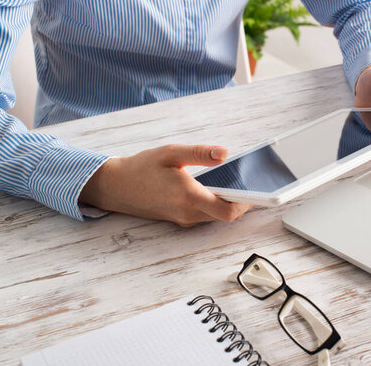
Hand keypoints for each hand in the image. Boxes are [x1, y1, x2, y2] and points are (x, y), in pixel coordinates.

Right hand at [79, 145, 252, 226]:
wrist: (115, 186)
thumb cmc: (141, 168)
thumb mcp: (171, 153)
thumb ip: (200, 153)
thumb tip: (224, 153)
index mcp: (188, 197)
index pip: (228, 211)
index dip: (246, 204)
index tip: (255, 190)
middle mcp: (187, 213)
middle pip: (226, 216)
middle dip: (241, 201)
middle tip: (249, 182)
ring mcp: (183, 218)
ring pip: (216, 216)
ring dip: (228, 203)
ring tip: (235, 182)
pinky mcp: (179, 218)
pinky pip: (204, 215)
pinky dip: (215, 204)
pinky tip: (216, 187)